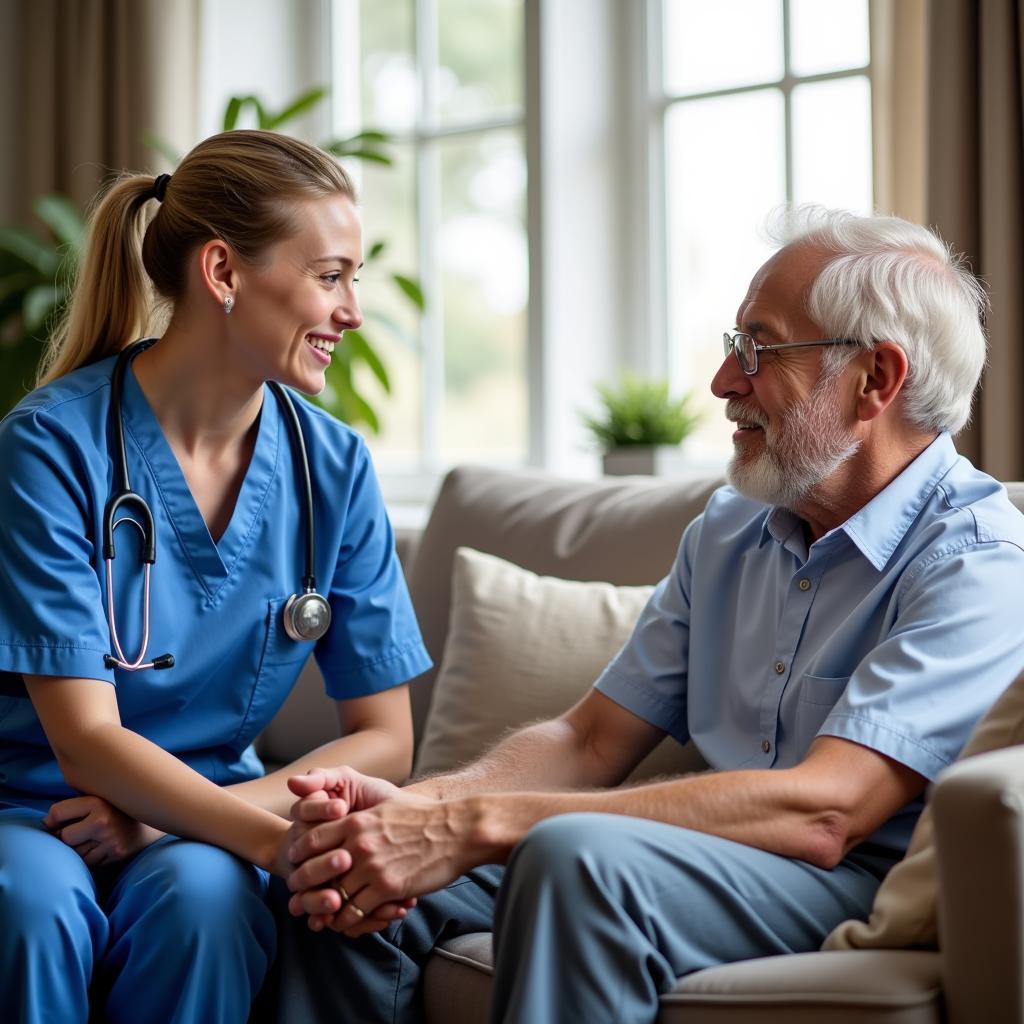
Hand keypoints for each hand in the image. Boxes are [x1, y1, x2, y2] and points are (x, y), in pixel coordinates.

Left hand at [43, 796, 163, 866]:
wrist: (154, 818)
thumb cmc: (118, 806)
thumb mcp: (98, 797)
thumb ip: (73, 805)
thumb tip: (47, 824)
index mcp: (97, 802)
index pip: (57, 813)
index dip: (53, 819)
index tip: (57, 820)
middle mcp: (103, 822)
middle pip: (64, 837)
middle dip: (68, 836)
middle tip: (79, 831)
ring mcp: (110, 840)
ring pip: (76, 853)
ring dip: (79, 848)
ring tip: (91, 838)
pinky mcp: (116, 854)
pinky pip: (90, 863)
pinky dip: (91, 857)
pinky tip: (100, 847)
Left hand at [286, 766, 414, 934]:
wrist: (457, 831)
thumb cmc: (424, 818)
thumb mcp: (386, 808)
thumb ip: (360, 819)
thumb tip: (343, 822)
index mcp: (356, 821)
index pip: (313, 839)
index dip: (299, 854)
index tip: (295, 863)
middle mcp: (359, 844)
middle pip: (315, 870)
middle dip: (302, 886)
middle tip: (297, 897)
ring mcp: (372, 867)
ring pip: (334, 895)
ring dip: (324, 909)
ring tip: (319, 916)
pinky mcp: (388, 888)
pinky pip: (355, 911)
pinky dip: (347, 921)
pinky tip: (345, 923)